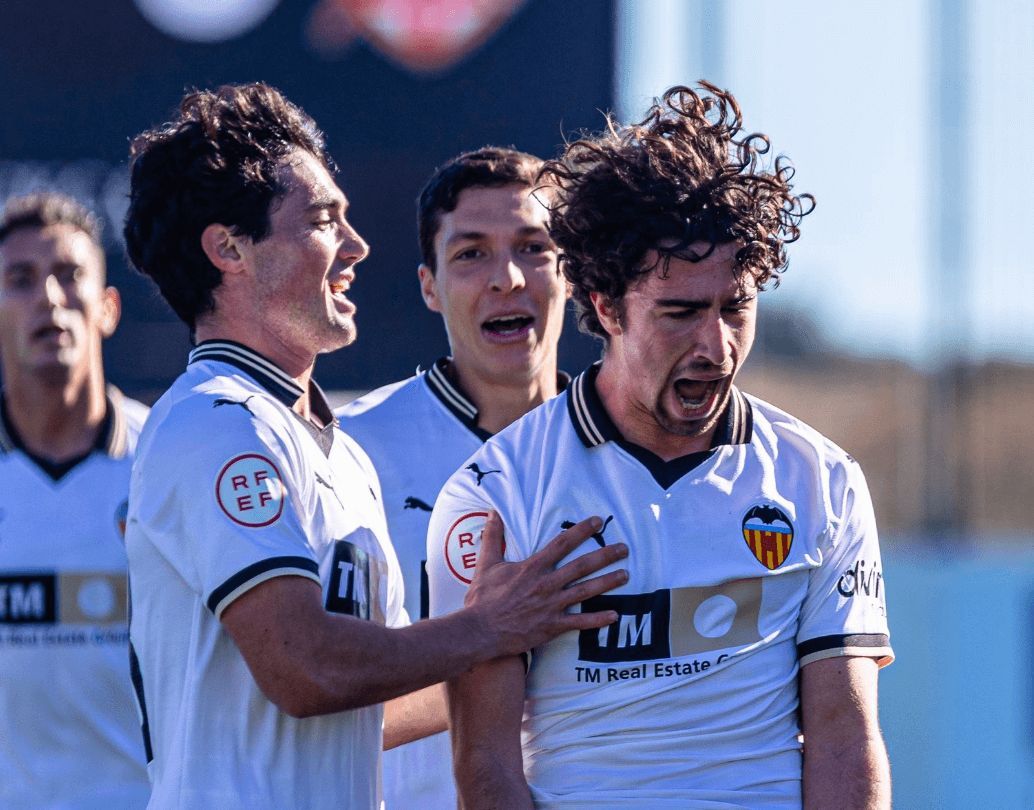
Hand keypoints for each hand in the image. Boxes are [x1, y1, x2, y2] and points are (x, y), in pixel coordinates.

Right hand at [464, 512, 627, 656]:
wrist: (480, 631)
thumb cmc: (482, 598)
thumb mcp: (486, 564)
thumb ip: (493, 536)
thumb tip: (492, 512)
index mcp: (533, 567)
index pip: (562, 543)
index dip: (581, 531)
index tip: (598, 521)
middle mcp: (547, 584)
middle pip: (582, 565)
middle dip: (605, 555)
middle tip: (624, 548)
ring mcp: (552, 605)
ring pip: (586, 591)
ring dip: (608, 582)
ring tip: (626, 575)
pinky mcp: (552, 626)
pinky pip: (580, 622)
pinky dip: (598, 619)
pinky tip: (615, 615)